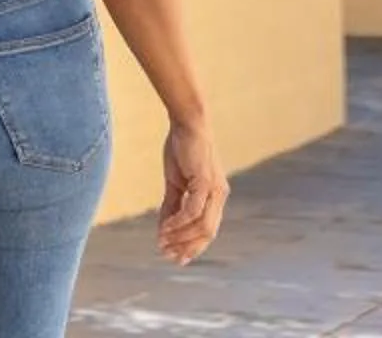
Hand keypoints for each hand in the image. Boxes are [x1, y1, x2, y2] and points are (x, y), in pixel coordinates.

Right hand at [158, 120, 226, 263]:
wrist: (187, 123)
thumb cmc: (181, 149)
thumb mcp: (175, 181)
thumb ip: (171, 204)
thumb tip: (163, 227)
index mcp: (214, 197)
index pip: (207, 230)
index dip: (192, 246)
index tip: (175, 257)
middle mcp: (219, 197)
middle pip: (208, 233)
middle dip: (188, 248)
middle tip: (168, 256)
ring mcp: (214, 191)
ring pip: (202, 226)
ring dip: (181, 237)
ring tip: (162, 242)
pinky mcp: (205, 183)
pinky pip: (193, 210)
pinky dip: (179, 222)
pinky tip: (164, 228)